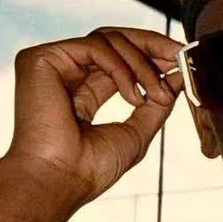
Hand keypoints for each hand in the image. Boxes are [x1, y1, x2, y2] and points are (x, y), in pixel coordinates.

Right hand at [6, 26, 183, 211]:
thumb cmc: (90, 169)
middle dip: (152, 46)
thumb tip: (178, 75)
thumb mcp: (136, 132)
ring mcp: (53, 65)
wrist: (61, 181)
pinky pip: (95, 46)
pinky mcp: (41, 58)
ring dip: (142, 65)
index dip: (151, 57)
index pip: (119, 61)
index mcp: (82, 92)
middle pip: (113, 41)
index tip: (181, 60)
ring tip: (157, 94)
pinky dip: (121, 68)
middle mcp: (66, 74)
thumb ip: (157, 103)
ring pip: (107, 40)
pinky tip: (132, 96)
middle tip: (178, 55)